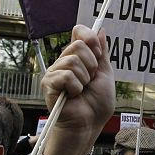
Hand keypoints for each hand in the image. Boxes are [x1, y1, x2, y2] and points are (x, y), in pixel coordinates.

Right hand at [41, 25, 114, 140]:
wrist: (89, 124)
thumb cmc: (97, 103)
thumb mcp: (105, 73)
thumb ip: (101, 52)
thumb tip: (101, 30)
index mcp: (78, 56)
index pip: (79, 31)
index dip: (90, 38)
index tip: (98, 54)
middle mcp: (64, 61)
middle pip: (78, 45)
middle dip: (91, 65)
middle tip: (89, 80)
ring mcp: (55, 71)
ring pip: (72, 61)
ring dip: (84, 79)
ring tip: (81, 90)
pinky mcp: (49, 83)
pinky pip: (66, 76)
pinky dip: (76, 88)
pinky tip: (73, 96)